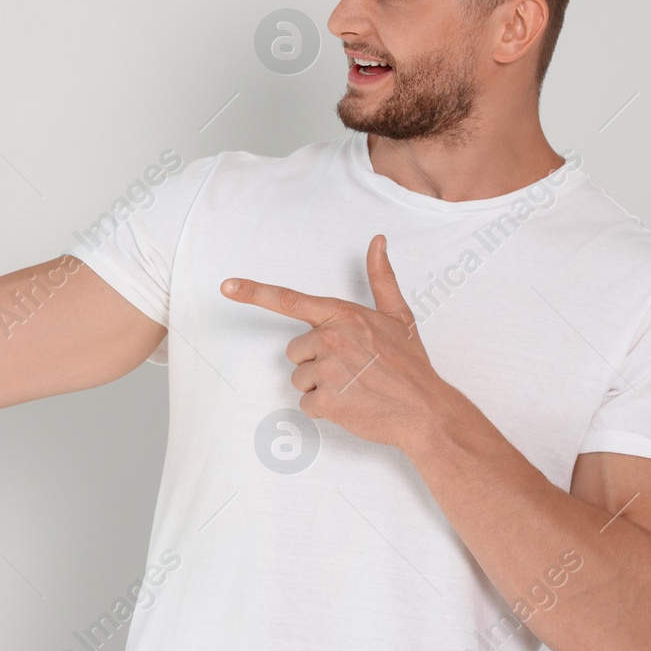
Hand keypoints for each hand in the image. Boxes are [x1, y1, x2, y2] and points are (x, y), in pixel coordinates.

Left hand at [221, 234, 462, 451]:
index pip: (290, 300)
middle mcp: (332, 337)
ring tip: (354, 387)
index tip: (226, 286)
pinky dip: (324, 409)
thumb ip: (381, 278)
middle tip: (351, 370)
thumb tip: (377, 240)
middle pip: (295, 351)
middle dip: (315, 362)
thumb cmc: (410, 364)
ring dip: (320, 387)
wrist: (425, 410)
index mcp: (344, 315)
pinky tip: (351, 405)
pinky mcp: (327, 400)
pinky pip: (307, 404)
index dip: (253, 292)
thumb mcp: (398, 316)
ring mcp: (329, 369)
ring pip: (300, 378)